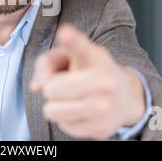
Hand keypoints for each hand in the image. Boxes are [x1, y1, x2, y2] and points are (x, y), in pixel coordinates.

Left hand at [30, 24, 145, 139]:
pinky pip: (64, 126)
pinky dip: (68, 120)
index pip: (79, 46)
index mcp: (95, 57)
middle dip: (51, 88)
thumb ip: (46, 62)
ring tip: (72, 98)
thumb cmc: (88, 71)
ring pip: (53, 111)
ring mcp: (105, 107)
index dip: (71, 39)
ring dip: (56, 106)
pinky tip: (82, 111)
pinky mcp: (102, 129)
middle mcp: (104, 81)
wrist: (125, 97)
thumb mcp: (68, 56)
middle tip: (67, 85)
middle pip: (51, 89)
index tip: (64, 33)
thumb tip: (36, 86)